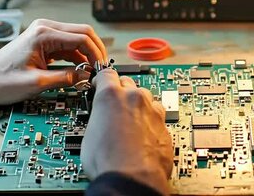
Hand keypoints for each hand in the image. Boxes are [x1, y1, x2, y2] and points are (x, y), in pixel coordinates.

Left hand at [0, 19, 106, 106]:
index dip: (96, 54)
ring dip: (87, 54)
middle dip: (96, 50)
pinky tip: (80, 70)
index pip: (82, 37)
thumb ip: (65, 78)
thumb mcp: (36, 84)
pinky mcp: (44, 42)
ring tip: (92, 72)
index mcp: (43, 34)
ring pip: (78, 39)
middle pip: (83, 32)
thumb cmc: (0, 81)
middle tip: (102, 69)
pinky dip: (77, 57)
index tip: (102, 69)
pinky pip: (68, 46)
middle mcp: (45, 28)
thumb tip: (86, 76)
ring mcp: (44, 34)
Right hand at [81, 69, 172, 194]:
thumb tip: (100, 121)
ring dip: (138, 105)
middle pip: (128, 83)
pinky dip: (151, 121)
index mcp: (111, 96)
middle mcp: (134, 98)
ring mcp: (152, 111)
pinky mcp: (165, 125)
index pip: (106, 74)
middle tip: (115, 105)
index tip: (101, 83)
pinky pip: (157, 116)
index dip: (102, 79)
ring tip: (131, 122)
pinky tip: (144, 133)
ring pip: (146, 98)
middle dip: (121, 91)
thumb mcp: (89, 135)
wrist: (132, 179)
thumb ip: (98, 118)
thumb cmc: (108, 161)